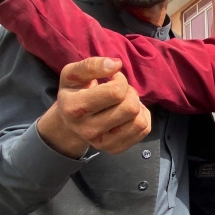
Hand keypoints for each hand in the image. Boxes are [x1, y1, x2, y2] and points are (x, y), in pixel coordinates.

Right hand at [37, 58, 151, 157]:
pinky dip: (141, 117)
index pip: (115, 92)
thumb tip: (116, 64)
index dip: (120, 80)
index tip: (113, 78)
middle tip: (120, 90)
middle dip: (130, 93)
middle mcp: (88, 130)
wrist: (69, 121)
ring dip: (137, 105)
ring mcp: (102, 143)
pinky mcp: (115, 149)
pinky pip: (144, 130)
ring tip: (124, 101)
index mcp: (74, 108)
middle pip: (130, 108)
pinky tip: (128, 113)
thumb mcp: (73, 73)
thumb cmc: (75, 91)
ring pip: (139, 121)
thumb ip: (92, 65)